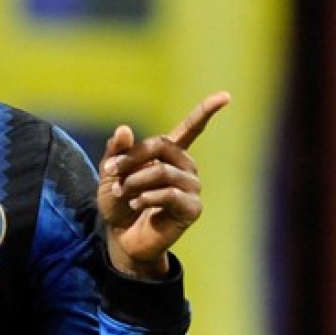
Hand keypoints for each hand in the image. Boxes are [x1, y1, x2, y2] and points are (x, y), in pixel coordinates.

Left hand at [98, 92, 230, 278]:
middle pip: (162, 145)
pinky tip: (137, 204)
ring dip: (135, 180)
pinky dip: (147, 197)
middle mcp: (185, 168)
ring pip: (163, 171)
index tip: (225, 96)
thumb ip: (116, 151)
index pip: (191, 128)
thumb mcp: (110, 174)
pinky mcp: (191, 209)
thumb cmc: (119, 203)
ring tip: (123, 193)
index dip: (206, 111)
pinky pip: (170, 194)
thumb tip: (124, 129)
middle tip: (111, 171)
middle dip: (132, 157)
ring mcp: (191, 188)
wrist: (121, 238)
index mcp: (169, 155)